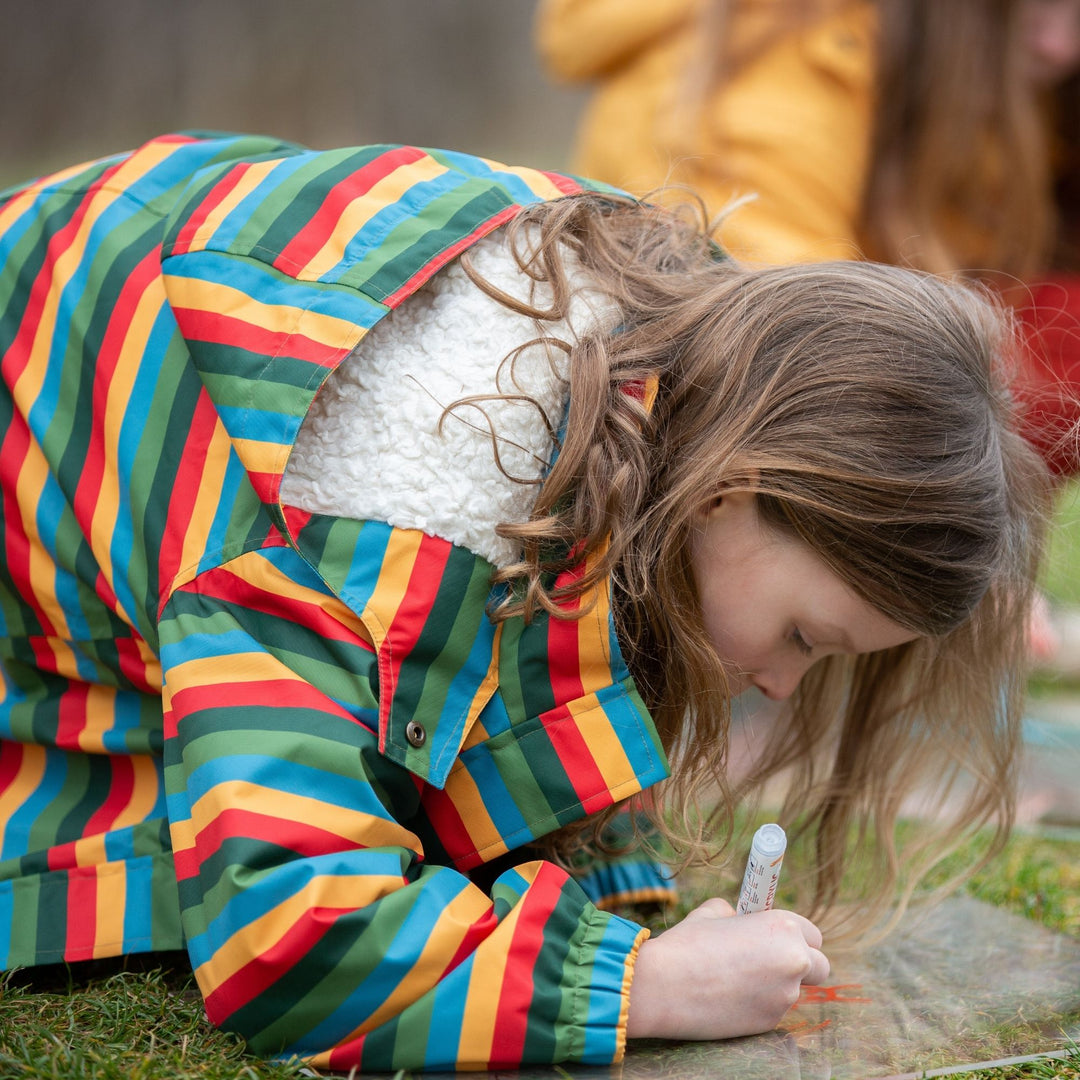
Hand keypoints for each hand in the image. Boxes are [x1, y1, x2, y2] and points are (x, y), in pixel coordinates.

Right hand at [625, 897, 828, 1039]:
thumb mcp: (713, 913)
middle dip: (800, 964)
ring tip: (735, 978)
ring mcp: (784, 996)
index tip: (777, 938)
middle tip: (770, 961)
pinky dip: (758, 1003)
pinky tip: (728, 996)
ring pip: (793, 990)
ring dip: (775, 985)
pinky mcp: (770, 1023)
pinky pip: (773, 1009)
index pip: (813, 934)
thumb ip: (738, 914)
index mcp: (783, 928)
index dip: (795, 936)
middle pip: (820, 966)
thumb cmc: (687, 942)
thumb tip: (741, 919)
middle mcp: (793, 962)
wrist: (663, 985)